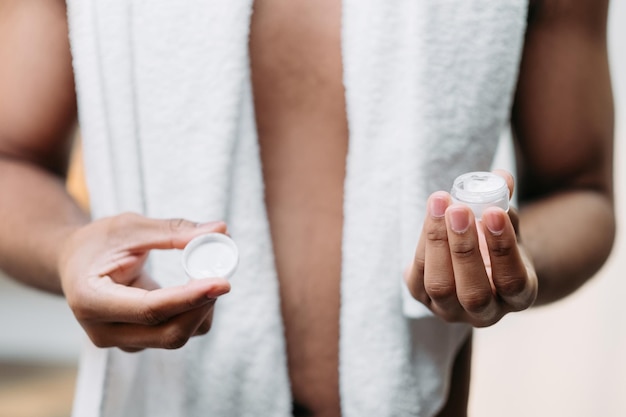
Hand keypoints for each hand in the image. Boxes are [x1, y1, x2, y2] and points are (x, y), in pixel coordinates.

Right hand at [58, 213, 230, 350]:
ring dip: (201, 308)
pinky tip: (196, 288)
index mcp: (91, 300)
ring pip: (176, 337)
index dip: (190, 297)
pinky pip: (175, 333)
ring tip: (206, 274)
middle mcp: (103, 331)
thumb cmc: (98, 241)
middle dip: (202, 305)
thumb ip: (173, 230)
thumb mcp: (130, 226)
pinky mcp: (137, 341)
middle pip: (168, 333)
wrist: (75, 262)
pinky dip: (194, 312)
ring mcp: (120, 341)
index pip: (150, 309)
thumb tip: (220, 230)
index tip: (222, 282)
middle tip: (222, 274)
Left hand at [405, 171, 537, 326]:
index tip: (493, 212)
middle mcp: (485, 313)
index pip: (512, 281)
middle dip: (464, 248)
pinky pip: (417, 276)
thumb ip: (505, 203)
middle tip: (458, 209)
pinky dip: (423, 243)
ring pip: (440, 286)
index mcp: (518, 297)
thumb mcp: (507, 225)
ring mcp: (451, 311)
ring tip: (440, 203)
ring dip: (437, 242)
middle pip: (473, 292)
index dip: (502, 248)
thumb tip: (502, 176)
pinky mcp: (422, 299)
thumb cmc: (496, 240)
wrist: (475, 263)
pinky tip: (431, 214)